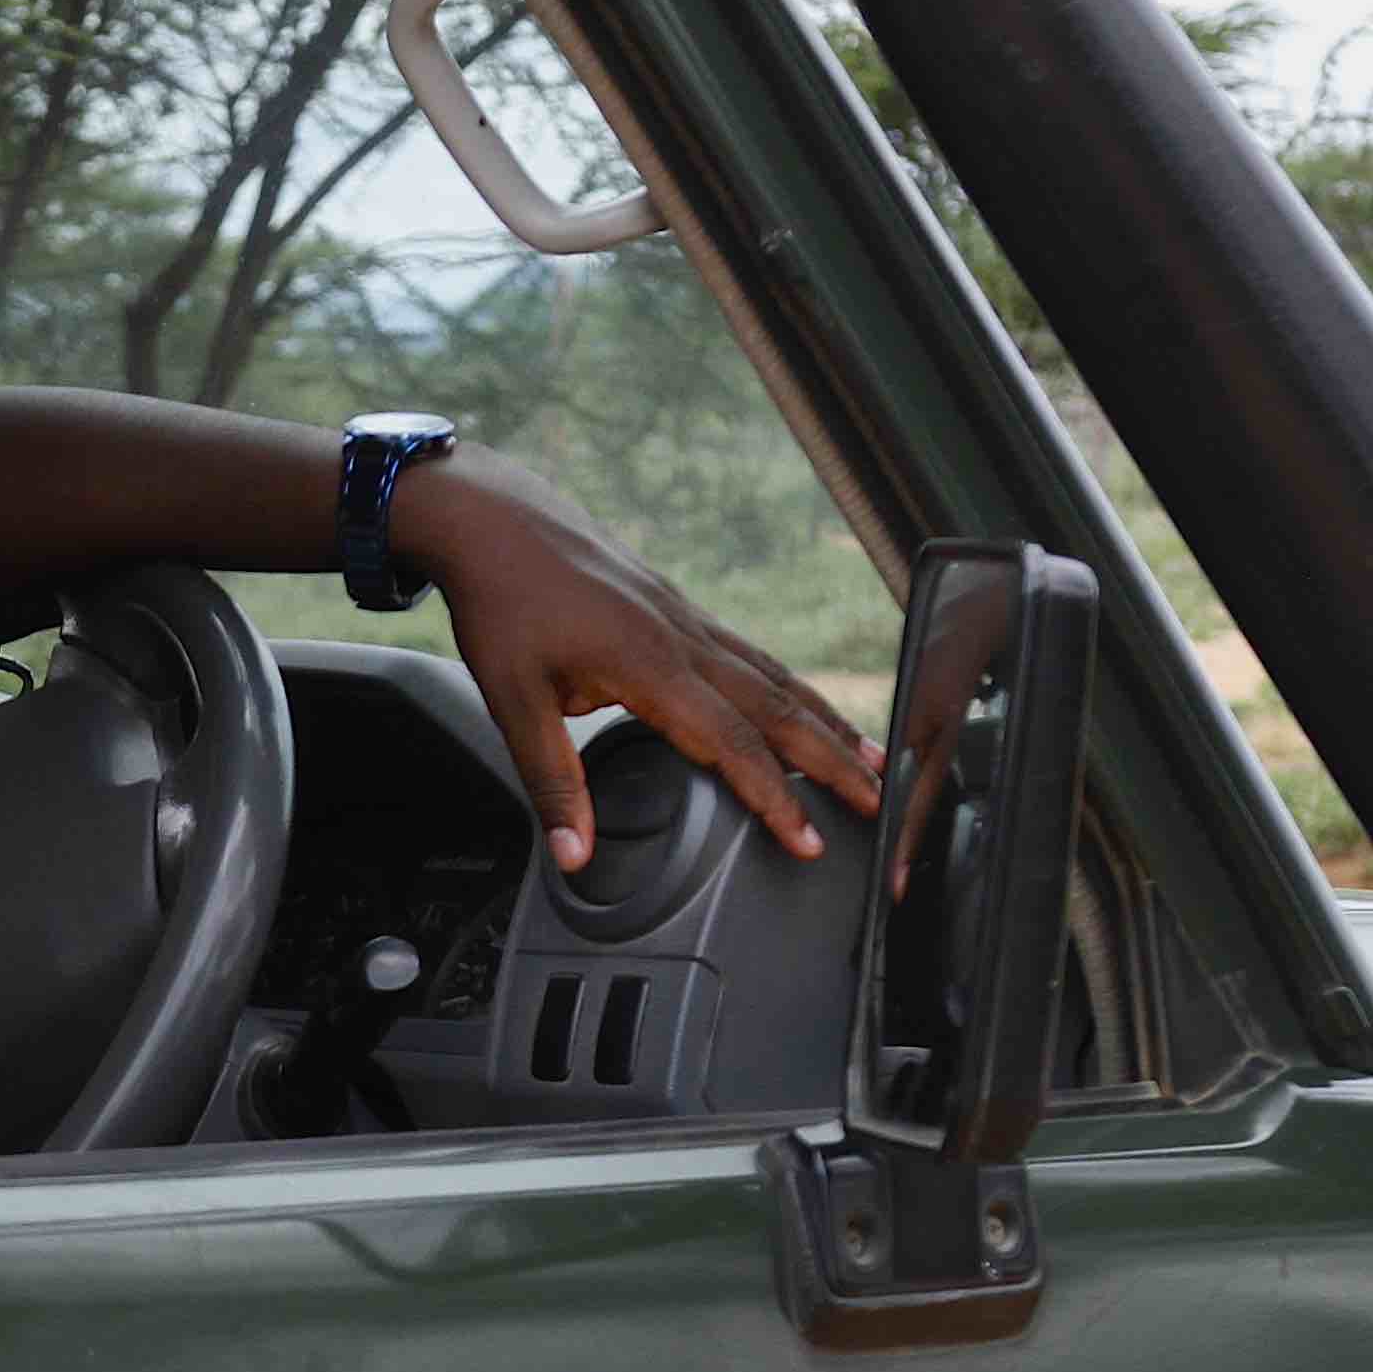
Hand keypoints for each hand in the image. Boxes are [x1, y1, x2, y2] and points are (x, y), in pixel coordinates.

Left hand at [391, 453, 882, 866]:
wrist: (494, 517)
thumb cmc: (500, 602)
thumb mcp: (511, 700)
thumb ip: (552, 782)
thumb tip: (573, 855)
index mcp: (649, 663)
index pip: (731, 743)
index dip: (774, 797)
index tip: (808, 840)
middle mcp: (683, 637)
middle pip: (777, 707)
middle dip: (832, 760)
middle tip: (878, 803)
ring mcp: (687, 618)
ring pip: (775, 675)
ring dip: (825, 722)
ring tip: (869, 759)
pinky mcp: (680, 609)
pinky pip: (751, 656)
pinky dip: (791, 689)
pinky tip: (805, 709)